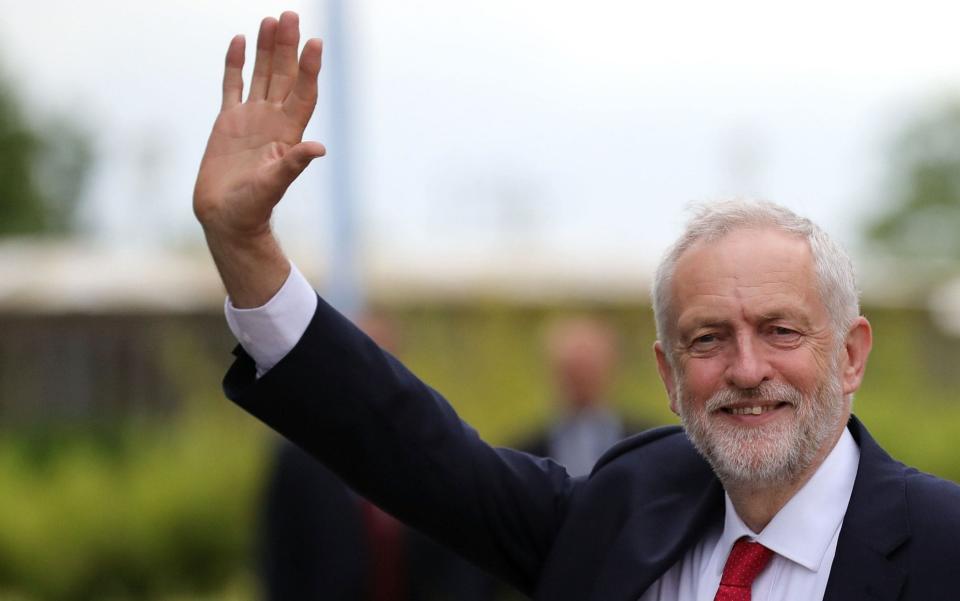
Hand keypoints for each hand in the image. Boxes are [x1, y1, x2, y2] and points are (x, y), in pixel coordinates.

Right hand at [194, 11, 324, 240]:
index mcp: (287, 133)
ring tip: (272, 20)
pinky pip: (233, 85)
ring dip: (268, 49)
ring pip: (261, 75)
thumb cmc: (252, 208)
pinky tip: (241, 42)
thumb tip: (318, 149)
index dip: (309, 68)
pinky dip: (236, 64)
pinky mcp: (227, 122)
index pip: (303, 93)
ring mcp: (250, 119)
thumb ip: (292, 165)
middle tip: (291, 14)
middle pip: (284, 76)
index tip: (315, 42)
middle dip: (288, 47)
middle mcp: (272, 121)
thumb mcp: (273, 185)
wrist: (226, 219)